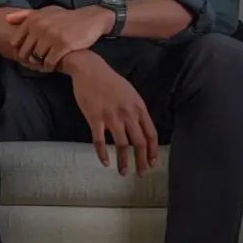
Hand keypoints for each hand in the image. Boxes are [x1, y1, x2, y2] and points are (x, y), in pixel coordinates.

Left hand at [6, 5, 113, 69]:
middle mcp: (40, 26)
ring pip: (37, 58)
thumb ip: (25, 15)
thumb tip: (6, 19)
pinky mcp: (62, 45)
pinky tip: (53, 66)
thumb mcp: (45, 11)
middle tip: (35, 64)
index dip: (20, 51)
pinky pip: (49, 62)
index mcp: (33, 19)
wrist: (90, 19)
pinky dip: (49, 67)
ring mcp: (51, 36)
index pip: (16, 41)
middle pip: (25, 52)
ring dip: (39, 65)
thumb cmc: (65, 17)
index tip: (27, 55)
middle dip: (28, 60)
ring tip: (44, 65)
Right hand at [63, 51, 158, 176]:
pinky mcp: (95, 118)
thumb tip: (142, 130)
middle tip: (141, 173)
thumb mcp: (130, 92)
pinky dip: (102, 154)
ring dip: (123, 161)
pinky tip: (105, 162)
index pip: (151, 134)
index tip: (152, 163)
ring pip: (122, 145)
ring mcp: (111, 116)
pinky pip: (99, 141)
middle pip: (139, 143)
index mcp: (138, 107)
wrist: (89, 69)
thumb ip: (137, 111)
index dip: (152, 151)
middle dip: (141, 161)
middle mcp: (127, 113)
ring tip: (123, 172)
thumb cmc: (110, 80)